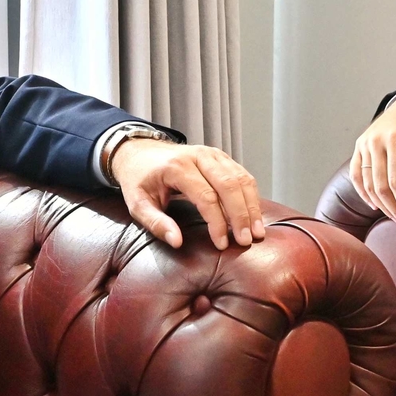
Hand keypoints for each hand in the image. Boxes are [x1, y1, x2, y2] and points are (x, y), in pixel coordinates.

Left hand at [111, 138, 266, 249]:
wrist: (140, 151)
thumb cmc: (139, 180)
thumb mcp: (138, 203)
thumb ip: (156, 223)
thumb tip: (177, 242)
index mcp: (178, 167)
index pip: (206, 196)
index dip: (217, 223)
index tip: (222, 245)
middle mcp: (199, 156)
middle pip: (229, 185)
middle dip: (241, 215)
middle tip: (246, 240)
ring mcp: (213, 154)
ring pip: (241, 179)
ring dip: (252, 206)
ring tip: (257, 232)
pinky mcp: (221, 157)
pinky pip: (243, 175)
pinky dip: (251, 196)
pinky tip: (254, 215)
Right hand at [349, 91, 395, 229]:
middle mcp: (376, 140)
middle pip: (380, 185)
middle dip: (393, 208)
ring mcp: (365, 142)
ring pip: (367, 183)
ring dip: (380, 204)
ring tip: (395, 217)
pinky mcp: (360, 145)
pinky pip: (356, 174)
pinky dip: (363, 192)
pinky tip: (375, 205)